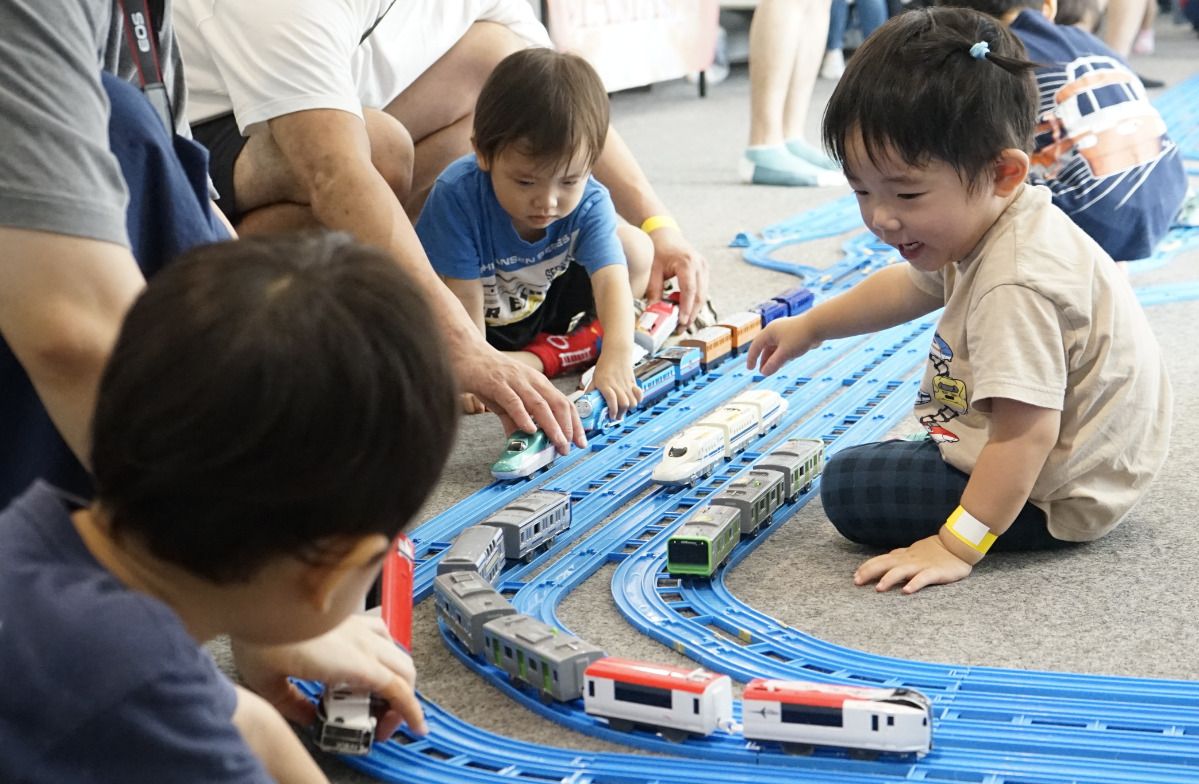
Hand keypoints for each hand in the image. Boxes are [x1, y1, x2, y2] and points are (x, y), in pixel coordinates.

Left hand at [231, 614, 426, 740]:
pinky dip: (386, 651)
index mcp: (350, 661)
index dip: (411, 711)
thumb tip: (309, 716)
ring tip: (376, 694)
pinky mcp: (348, 615)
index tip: (416, 726)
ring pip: (397, 651)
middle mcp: (361, 640)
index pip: (397, 688)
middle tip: (382, 720)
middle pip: (404, 671)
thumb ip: (293, 706)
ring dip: (396, 676)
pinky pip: (382, 632)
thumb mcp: (268, 684)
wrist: (253, 592)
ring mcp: (357, 625)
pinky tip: (369, 658)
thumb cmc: (259, 632)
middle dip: (402, 700)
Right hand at [452, 338, 584, 454]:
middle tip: (569, 447)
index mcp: (537, 383)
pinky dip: (523, 416)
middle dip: (568, 427)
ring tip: (558, 442)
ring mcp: (515, 381)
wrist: (466, 352)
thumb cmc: (488, 375)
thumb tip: (522, 442)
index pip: (564, 403)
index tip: (580, 441)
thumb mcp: (507, 400)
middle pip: (557, 404)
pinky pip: (514, 401)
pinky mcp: (497, 384)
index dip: (575, 423)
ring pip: (540, 404)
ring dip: (552, 425)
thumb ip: (515, 420)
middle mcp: (531, 380)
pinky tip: (530, 430)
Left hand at [587, 350, 641, 418]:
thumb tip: (584, 402)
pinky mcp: (633, 383)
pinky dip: (638, 400)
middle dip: (620, 413)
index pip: (611, 399)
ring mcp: (626, 384)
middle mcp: (617, 384)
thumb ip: (591, 390)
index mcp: (605, 383)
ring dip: (628, 408)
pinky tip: (633, 401)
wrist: (617, 352)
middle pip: (624, 403)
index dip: (612, 410)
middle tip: (616, 416)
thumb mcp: (594, 377)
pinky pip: (639, 394)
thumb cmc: (604, 365)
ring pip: (632, 401)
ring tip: (623, 410)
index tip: (611, 416)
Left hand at [642, 226, 708, 328]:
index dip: (686, 307)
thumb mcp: (653, 270)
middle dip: (691, 314)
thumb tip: (653, 311)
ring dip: (693, 311)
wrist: (667, 235)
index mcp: (687, 262)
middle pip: (699, 295)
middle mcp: (700, 265)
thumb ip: (654, 290)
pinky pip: (701, 291)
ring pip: (703, 295)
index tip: (681, 322)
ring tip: (681, 324)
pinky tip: (684, 312)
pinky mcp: (704, 272)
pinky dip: (693, 303)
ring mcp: (704, 268)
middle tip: (680, 328)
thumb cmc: (659, 250)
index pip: (689, 289)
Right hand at [744, 315, 819, 375]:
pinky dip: (781, 355)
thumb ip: (774, 363)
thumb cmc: (801, 336)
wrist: (819, 325)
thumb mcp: (785, 353)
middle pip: (765, 347)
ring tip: (773, 369)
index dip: (751, 358)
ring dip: (773, 359)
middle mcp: (775, 330)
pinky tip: (784, 362)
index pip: (755, 346)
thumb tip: (764, 373)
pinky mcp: (793, 334)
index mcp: (769, 332)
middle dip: (763, 360)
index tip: (750, 369)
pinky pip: (783, 346)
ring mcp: (784, 332)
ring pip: (775, 347)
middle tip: (763, 372)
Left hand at [853, 535, 973, 593]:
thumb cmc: (934, 550)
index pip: (880, 560)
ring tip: (879, 588)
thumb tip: (883, 560)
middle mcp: (909, 560)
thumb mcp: (912, 552)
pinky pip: (924, 577)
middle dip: (870, 572)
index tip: (854, 576)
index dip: (867, 567)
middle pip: (885, 564)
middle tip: (857, 582)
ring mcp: (922, 565)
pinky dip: (915, 583)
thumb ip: (898, 557)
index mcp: (903, 556)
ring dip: (889, 578)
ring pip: (902, 571)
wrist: (958, 544)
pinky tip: (906, 590)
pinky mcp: (936, 571)